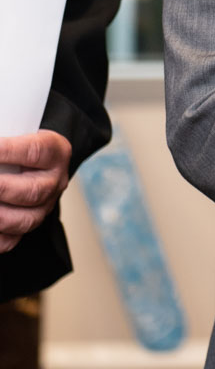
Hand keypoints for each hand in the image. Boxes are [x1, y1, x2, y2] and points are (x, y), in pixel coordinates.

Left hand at [0, 131, 72, 252]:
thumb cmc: (20, 138)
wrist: (36, 158)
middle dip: (0, 188)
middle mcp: (54, 181)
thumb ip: (1, 130)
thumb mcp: (16, 129)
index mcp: (55, 151)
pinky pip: (11, 240)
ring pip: (25, 220)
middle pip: (31, 191)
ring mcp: (44, 207)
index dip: (7, 151)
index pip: (34, 151)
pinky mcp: (29, 225)